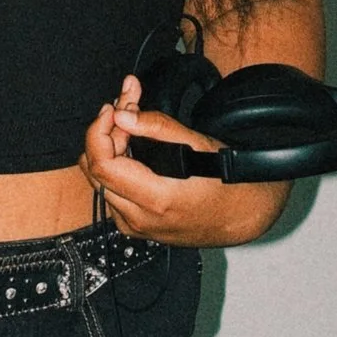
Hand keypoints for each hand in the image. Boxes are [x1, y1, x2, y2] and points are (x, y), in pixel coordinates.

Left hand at [85, 76, 267, 248]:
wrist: (241, 216)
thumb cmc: (226, 182)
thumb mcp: (198, 145)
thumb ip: (159, 128)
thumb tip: (123, 116)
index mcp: (155, 199)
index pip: (102, 165)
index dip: (99, 131)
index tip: (113, 109)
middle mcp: (139, 218)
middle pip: (95, 170)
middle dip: (105, 134)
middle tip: (125, 111)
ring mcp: (134, 226)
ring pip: (98, 182)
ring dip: (108, 149)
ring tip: (129, 128)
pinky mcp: (134, 227)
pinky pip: (109, 193)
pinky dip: (114, 167)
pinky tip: (131, 151)